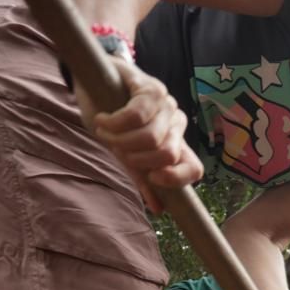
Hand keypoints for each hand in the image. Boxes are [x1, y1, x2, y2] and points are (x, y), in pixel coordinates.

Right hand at [76, 56, 202, 209]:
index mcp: (175, 144)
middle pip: (168, 155)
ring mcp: (166, 105)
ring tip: (104, 131)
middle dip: (136, 158)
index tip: (153, 178)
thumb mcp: (125, 152)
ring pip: (151, 138)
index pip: (194, 168)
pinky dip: (113, 123)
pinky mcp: (149, 87)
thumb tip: (159, 208)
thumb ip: (142, 175)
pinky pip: (136, 115)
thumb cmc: (113, 119)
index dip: (177, 179)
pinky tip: (103, 119)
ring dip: (119, 140)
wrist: (95, 81)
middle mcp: (176, 124)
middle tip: (116, 148)